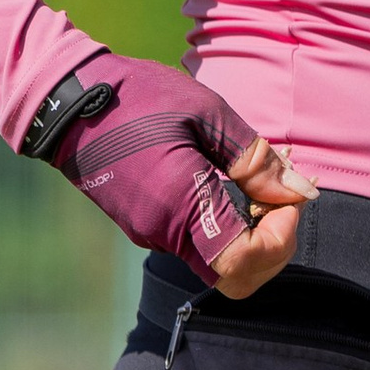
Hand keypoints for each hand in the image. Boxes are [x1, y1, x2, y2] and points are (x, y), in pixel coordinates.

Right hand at [38, 53, 317, 291]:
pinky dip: (228, 220)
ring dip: (254, 228)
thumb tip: (303, 192)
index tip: (286, 195)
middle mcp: (163, 235)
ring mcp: (151, 235)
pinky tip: (231, 179)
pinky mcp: (146, 227)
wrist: (65, 99)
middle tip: (280, 188)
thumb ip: (255, 159)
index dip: (281, 238)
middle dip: (275, 239)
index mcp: (179, 210)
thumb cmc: (136, 96)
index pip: (246, 264)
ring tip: (258, 175)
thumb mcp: (205, 113)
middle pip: (240, 274)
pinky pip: (200, 240)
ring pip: (222, 259)